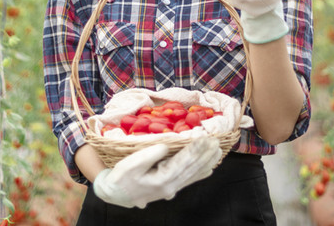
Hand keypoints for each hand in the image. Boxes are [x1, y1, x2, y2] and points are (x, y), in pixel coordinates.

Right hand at [92, 137, 221, 207]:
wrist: (116, 194)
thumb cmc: (122, 177)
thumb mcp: (131, 164)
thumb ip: (149, 155)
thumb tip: (166, 146)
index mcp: (161, 180)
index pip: (183, 163)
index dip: (195, 150)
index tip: (205, 138)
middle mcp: (170, 187)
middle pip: (192, 169)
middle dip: (205, 154)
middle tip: (216, 140)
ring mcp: (171, 189)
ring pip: (193, 174)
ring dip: (206, 162)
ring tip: (217, 151)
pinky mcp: (170, 188)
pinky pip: (189, 180)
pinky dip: (200, 173)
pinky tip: (209, 168)